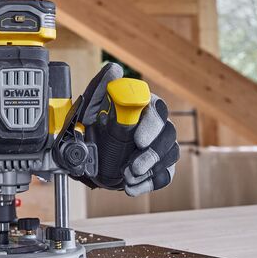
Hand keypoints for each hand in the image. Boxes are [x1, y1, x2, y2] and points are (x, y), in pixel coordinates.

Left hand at [77, 63, 178, 195]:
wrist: (86, 151)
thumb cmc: (92, 124)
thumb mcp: (91, 106)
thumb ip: (102, 87)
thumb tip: (114, 70)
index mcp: (142, 105)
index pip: (157, 109)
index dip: (151, 125)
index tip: (138, 139)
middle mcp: (155, 123)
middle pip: (168, 133)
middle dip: (152, 152)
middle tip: (133, 165)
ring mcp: (160, 145)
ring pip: (170, 154)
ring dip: (150, 169)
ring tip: (127, 177)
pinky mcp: (159, 165)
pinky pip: (164, 174)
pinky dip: (149, 182)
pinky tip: (133, 187)